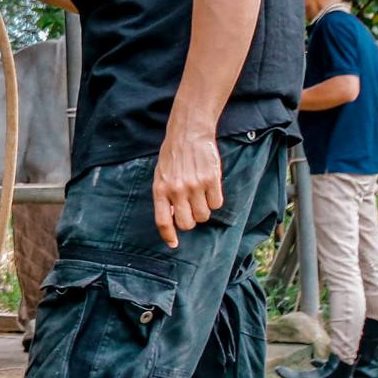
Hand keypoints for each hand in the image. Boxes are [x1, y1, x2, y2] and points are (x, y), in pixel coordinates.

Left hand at [152, 125, 222, 247]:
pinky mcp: (211, 180)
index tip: (173, 244)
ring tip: (200, 194)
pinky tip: (210, 187)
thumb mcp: (160, 175)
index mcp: (160, 189)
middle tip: (192, 208)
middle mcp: (177, 190)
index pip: (163, 221)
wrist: (189, 134)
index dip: (168, 235)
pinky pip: (217, 204)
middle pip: (187, 224)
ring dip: (204, 210)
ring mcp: (194, 186)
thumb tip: (173, 218)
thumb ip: (165, 196)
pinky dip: (215, 200)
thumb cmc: (173, 156)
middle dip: (191, 221)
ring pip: (204, 216)